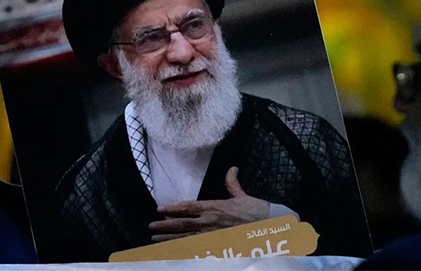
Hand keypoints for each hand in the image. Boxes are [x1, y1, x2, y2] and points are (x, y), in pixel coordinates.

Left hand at [148, 166, 269, 241]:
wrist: (269, 227)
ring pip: (185, 239)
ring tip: (154, 240)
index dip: (172, 208)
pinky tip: (172, 252)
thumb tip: (232, 169)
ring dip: (168, 240)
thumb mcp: (242, 196)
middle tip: (151, 227)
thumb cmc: (256, 211)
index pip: (188, 207)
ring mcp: (212, 237)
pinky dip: (182, 251)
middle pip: (182, 224)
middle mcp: (210, 222)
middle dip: (164, 226)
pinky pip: (195, 251)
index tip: (160, 209)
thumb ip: (233, 183)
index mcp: (214, 207)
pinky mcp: (217, 248)